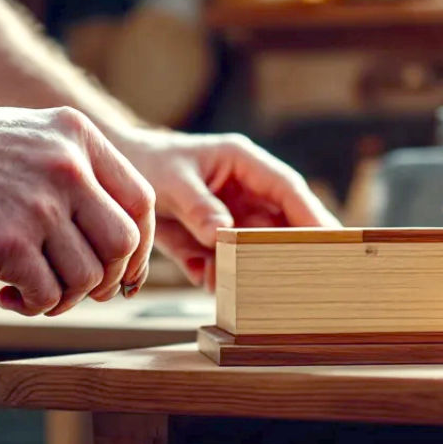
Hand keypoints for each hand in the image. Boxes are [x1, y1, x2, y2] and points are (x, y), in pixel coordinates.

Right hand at [0, 104, 154, 315]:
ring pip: (88, 277)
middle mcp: (68, 169)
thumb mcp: (37, 139)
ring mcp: (39, 206)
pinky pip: (47, 294)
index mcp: (80, 139)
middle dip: (110, 278)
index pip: (142, 201)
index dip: (141, 246)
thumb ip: (81, 175)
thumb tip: (124, 243)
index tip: (125, 270)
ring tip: (36, 292)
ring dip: (66, 298)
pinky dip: (35, 306)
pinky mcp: (8, 243)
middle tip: (83, 290)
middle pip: (123, 243)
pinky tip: (9, 296)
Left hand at [110, 128, 338, 290]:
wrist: (110, 181)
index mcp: (242, 163)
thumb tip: (224, 234)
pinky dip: (216, 275)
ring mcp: (229, 219)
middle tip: (307, 276)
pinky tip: (202, 275)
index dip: (311, 215)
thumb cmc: (145, 162)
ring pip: (255, 249)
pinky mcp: (210, 242)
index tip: (332, 240)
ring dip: (248, 269)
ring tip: (232, 281)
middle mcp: (243, 192)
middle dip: (290, 249)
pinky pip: (224, 264)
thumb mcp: (169, 180)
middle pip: (281, 223)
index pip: (287, 189)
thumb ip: (198, 206)